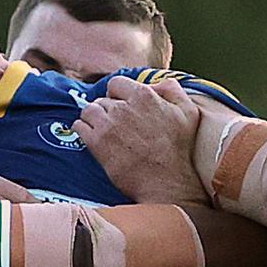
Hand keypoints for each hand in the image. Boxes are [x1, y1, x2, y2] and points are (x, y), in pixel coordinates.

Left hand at [73, 77, 208, 204]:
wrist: (166, 183)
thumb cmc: (179, 149)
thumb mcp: (188, 113)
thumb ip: (173, 90)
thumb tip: (157, 84)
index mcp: (144, 96)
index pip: (116, 83)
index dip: (117, 94)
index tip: (121, 106)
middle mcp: (123, 107)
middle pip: (102, 99)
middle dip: (107, 110)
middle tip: (115, 125)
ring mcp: (108, 125)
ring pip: (88, 110)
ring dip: (93, 118)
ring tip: (102, 130)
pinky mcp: (97, 143)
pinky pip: (79, 126)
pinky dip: (83, 129)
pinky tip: (92, 138)